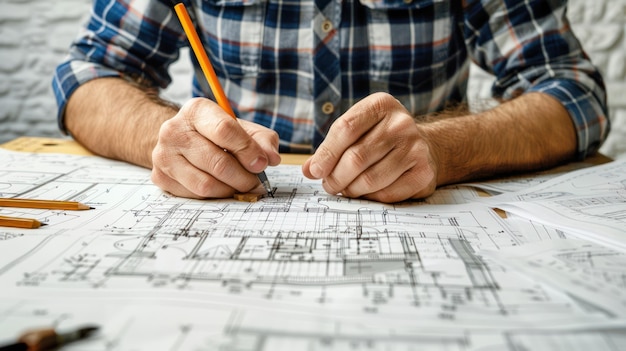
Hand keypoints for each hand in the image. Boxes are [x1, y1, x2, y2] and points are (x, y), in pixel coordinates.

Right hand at [151, 98, 280, 197]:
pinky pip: (195, 195)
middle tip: (255, 181)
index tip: (262, 163)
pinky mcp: (160, 176)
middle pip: (218, 163)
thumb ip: (262, 140)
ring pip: (206, 184)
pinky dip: (214, 195)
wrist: (179, 140)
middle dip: (243, 177)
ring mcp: (163, 155)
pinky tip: (219, 186)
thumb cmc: (215, 134)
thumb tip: (272, 158)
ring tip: (239, 184)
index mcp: (196, 110)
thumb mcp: (241, 128)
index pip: (225, 131)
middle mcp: (174, 130)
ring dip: (230, 189)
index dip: (248, 151)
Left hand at [302, 93, 437, 202]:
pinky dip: (371, 198)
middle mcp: (402, 123)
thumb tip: (309, 170)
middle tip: (329, 185)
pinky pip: (387, 194)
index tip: (315, 171)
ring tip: (346, 189)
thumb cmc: (381, 138)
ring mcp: (416, 147)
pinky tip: (367, 193)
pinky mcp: (424, 172)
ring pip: (370, 179)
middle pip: (356, 157)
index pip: (345, 129)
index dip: (326, 154)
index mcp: (381, 105)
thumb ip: (331, 147)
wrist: (425, 147)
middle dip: (336, 177)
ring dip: (351, 190)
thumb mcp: (357, 131)